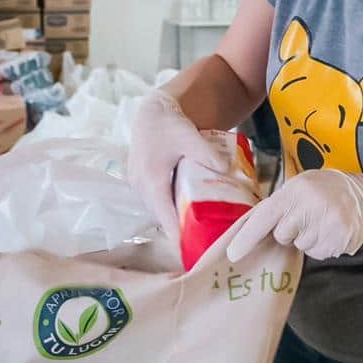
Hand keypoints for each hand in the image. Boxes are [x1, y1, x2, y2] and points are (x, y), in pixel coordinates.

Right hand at [127, 91, 228, 240]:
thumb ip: (205, 153)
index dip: (176, 234)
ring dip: (172, 222)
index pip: (163, 215)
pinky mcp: (142, 183)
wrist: (152, 112)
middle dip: (178, 232)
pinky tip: (185, 214)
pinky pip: (155, 203)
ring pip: (157, 211)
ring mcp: (138, 186)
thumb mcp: (189, 135)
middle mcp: (141, 186)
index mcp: (151, 179)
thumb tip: (224, 168)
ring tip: (194, 234)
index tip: (187, 251)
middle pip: (160, 217)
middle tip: (199, 245)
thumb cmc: (169, 123)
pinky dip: (168, 210)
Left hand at [226, 170, 362, 261]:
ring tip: (322, 221)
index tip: (233, 255)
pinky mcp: (338, 241)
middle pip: (282, 235)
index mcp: (294, 191)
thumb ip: (278, 205)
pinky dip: (322, 245)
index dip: (247, 238)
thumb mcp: (299, 186)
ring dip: (308, 237)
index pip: (264, 218)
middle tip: (307, 215)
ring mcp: (325, 226)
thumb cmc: (323, 190)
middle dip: (290, 230)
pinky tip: (331, 230)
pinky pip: (317, 253)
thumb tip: (249, 230)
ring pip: (300, 246)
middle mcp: (309, 208)